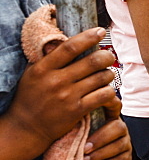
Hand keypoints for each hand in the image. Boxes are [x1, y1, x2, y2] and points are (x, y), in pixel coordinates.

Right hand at [10, 28, 118, 149]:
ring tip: (105, 76)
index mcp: (43, 68)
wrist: (26, 128)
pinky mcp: (77, 110)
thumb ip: (50, 58)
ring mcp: (68, 96)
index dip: (89, 37)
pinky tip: (106, 91)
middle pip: (93, 61)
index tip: (101, 31)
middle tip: (109, 56)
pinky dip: (110, 92)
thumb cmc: (31, 97)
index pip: (70, 47)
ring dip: (109, 74)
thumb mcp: (33, 74)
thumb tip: (70, 39)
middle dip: (107, 56)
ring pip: (102, 77)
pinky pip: (104, 95)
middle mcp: (56, 81)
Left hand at [82, 98, 131, 159]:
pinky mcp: (127, 157)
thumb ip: (78, 122)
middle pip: (118, 128)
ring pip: (119, 146)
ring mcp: (126, 142)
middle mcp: (121, 128)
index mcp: (109, 116)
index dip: (106, 110)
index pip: (113, 108)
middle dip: (100, 139)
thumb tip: (66, 117)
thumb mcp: (79, 129)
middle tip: (83, 149)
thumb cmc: (81, 141)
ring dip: (100, 155)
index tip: (87, 120)